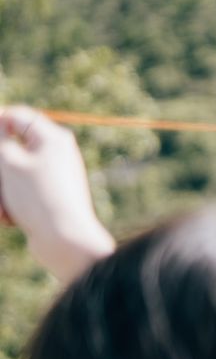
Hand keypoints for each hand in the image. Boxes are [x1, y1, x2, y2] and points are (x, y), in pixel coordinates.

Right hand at [0, 106, 112, 282]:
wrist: (65, 241)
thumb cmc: (37, 197)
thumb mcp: (8, 162)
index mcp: (52, 138)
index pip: (17, 117)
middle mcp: (56, 154)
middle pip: (10, 149)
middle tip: (2, 185)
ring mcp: (52, 177)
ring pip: (10, 175)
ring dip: (1, 191)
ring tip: (4, 209)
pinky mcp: (46, 198)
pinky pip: (17, 194)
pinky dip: (9, 204)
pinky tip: (10, 219)